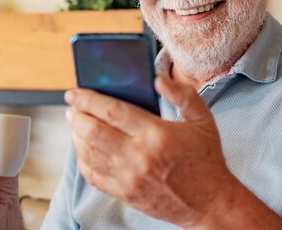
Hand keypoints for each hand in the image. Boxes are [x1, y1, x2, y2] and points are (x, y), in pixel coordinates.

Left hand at [65, 75, 234, 228]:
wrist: (210, 203)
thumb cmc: (205, 158)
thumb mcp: (202, 119)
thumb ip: (181, 94)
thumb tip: (157, 79)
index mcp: (156, 134)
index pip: (112, 111)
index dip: (88, 99)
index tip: (74, 92)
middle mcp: (139, 157)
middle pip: (93, 131)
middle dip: (76, 115)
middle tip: (72, 106)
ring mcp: (129, 178)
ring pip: (88, 153)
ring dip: (76, 135)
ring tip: (76, 123)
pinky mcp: (124, 193)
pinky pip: (92, 175)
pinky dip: (82, 159)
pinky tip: (84, 148)